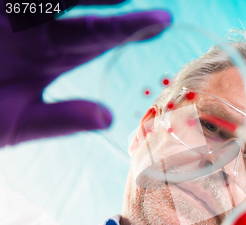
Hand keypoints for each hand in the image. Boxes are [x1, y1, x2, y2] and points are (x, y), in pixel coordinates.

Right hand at [0, 0, 171, 147]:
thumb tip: (108, 118)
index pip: (94, 39)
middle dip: (113, 7)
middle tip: (153, 7)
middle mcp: (34, 32)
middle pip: (81, 14)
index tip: (161, 21)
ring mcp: (9, 16)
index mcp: (47, 57)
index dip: (127, 29)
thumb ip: (61, 119)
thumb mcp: (17, 122)